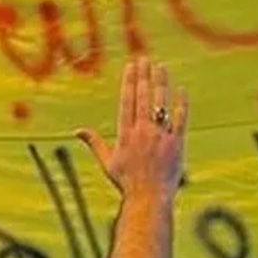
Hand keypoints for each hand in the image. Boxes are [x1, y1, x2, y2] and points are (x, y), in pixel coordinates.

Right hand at [78, 58, 188, 201]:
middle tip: (146, 59)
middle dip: (144, 76)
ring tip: (161, 67)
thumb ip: (94, 143)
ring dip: (162, 83)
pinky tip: (181, 89)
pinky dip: (181, 104)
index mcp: (126, 134)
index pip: (127, 100)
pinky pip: (180, 119)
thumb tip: (76, 131)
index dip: (130, 81)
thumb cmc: (127, 183)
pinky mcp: (177, 144)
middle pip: (143, 97)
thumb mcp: (107, 162)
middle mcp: (143, 132)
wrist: (148, 198)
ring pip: (161, 104)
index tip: (132, 65)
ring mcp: (161, 137)